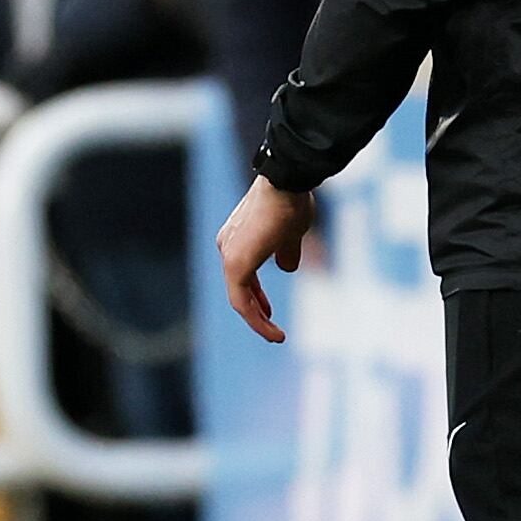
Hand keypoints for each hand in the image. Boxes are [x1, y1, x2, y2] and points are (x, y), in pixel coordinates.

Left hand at [216, 175, 313, 344]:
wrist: (285, 184)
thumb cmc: (291, 202)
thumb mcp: (292, 233)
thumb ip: (286, 252)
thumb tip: (287, 267)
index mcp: (238, 239)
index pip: (243, 275)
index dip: (257, 296)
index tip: (269, 312)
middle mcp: (228, 247)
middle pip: (239, 289)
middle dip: (256, 311)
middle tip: (270, 329)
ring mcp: (229, 256)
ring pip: (239, 298)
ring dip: (257, 320)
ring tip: (275, 336)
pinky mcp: (236, 265)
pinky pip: (242, 300)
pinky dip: (256, 318)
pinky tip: (271, 329)